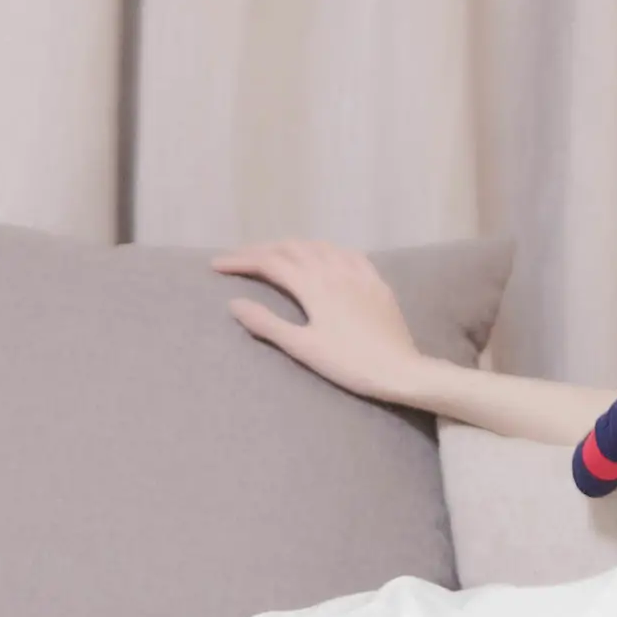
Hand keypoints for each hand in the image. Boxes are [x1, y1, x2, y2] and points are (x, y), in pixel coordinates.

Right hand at [210, 238, 430, 402]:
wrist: (400, 370)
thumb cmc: (348, 364)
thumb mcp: (303, 348)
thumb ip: (268, 324)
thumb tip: (235, 303)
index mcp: (313, 285)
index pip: (269, 263)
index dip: (241, 260)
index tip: (217, 265)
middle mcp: (334, 269)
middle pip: (291, 248)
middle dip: (261, 250)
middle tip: (239, 260)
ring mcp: (358, 272)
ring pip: (319, 246)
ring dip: (291, 246)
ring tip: (274, 255)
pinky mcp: (376, 281)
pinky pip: (346, 253)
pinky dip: (324, 250)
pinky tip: (322, 256)